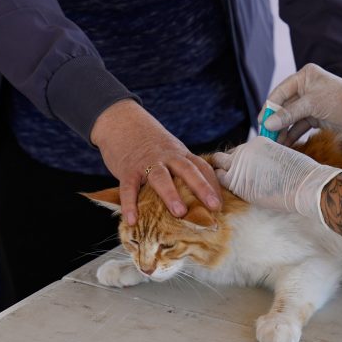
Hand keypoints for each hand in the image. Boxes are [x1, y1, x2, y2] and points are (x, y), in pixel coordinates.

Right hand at [90, 99, 221, 224]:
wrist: (121, 121)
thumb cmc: (150, 144)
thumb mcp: (171, 150)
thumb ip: (182, 170)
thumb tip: (199, 199)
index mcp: (181, 154)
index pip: (202, 167)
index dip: (213, 185)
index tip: (221, 204)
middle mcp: (167, 157)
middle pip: (188, 170)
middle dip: (202, 188)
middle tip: (214, 206)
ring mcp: (147, 163)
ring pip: (161, 177)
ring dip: (171, 195)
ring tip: (180, 213)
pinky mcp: (128, 169)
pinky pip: (128, 188)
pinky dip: (130, 204)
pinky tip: (132, 220)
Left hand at [212, 137, 341, 224]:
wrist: (305, 185)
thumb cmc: (300, 174)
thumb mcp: (280, 155)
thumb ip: (263, 158)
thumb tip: (255, 168)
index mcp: (256, 142)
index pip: (237, 151)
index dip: (238, 162)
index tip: (242, 172)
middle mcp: (244, 151)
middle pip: (222, 158)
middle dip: (224, 167)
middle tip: (230, 179)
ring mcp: (239, 167)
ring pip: (217, 171)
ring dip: (222, 178)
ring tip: (228, 188)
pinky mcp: (238, 184)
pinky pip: (222, 184)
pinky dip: (224, 189)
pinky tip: (232, 194)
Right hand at [261, 63, 341, 144]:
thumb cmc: (341, 102)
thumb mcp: (312, 105)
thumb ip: (289, 114)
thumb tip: (267, 124)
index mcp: (304, 76)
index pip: (280, 92)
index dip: (269, 108)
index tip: (261, 123)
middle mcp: (305, 88)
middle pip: (283, 107)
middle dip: (274, 122)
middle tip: (264, 137)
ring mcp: (310, 104)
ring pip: (290, 119)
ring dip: (281, 132)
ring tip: (273, 145)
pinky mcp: (315, 118)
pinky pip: (298, 127)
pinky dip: (292, 136)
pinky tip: (284, 146)